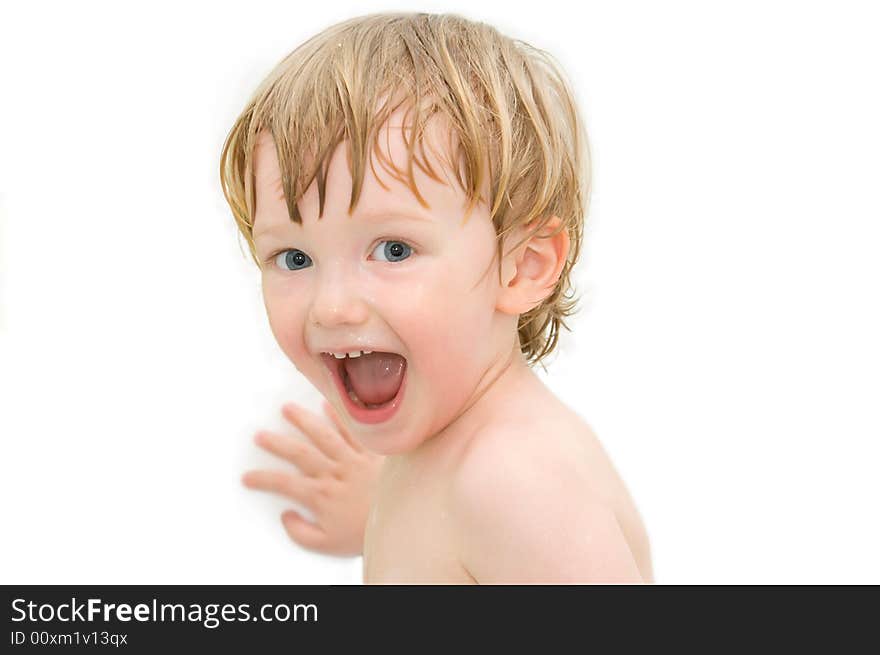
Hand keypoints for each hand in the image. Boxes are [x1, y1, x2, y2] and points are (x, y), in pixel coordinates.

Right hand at [242, 400, 383, 556]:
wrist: (404, 522)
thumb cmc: (365, 534)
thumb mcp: (328, 544)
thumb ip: (301, 532)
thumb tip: (286, 516)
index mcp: (321, 496)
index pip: (284, 485)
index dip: (263, 479)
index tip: (247, 477)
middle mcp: (334, 474)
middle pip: (300, 454)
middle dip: (277, 443)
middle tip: (259, 435)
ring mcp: (354, 461)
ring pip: (325, 436)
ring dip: (304, 421)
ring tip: (287, 408)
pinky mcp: (373, 454)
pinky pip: (354, 431)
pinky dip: (341, 418)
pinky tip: (328, 405)